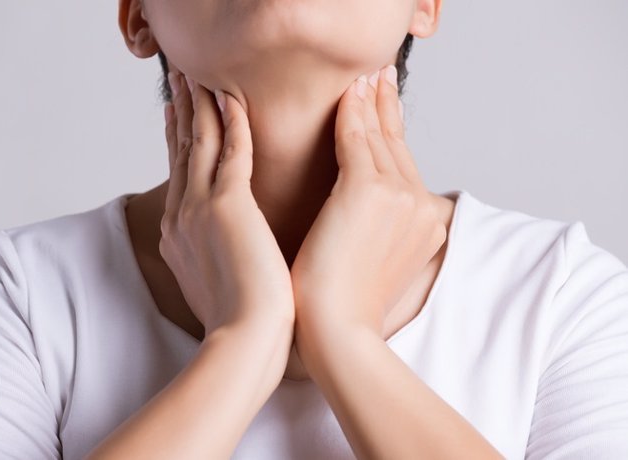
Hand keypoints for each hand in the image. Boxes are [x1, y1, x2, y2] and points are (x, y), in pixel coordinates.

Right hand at [159, 72, 294, 337]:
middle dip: (181, 113)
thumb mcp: (215, 286)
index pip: (179, 176)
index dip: (177, 142)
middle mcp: (181, 216)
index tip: (179, 115)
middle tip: (180, 81)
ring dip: (199, 106)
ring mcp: (200, 209)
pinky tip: (232, 100)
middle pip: (180, 152)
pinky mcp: (228, 206)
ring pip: (198, 144)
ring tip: (196, 76)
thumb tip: (224, 253)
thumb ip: (212, 260)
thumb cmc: (240, 324)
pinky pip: (229, 151)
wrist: (245, 341)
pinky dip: (230, 123)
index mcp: (178, 235)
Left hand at [290, 65, 446, 340]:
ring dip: (367, 103)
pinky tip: (345, 95)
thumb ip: (385, 232)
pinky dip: (349, 115)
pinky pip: (355, 140)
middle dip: (386, 108)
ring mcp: (398, 196)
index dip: (396, 134)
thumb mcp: (379, 264)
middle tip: (378, 77)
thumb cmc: (347, 305)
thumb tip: (369, 218)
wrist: (337, 330)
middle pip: (397, 147)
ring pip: (377, 139)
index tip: (387, 107)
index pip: (406, 168)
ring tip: (361, 77)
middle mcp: (421, 206)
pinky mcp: (367, 191)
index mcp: (426, 224)